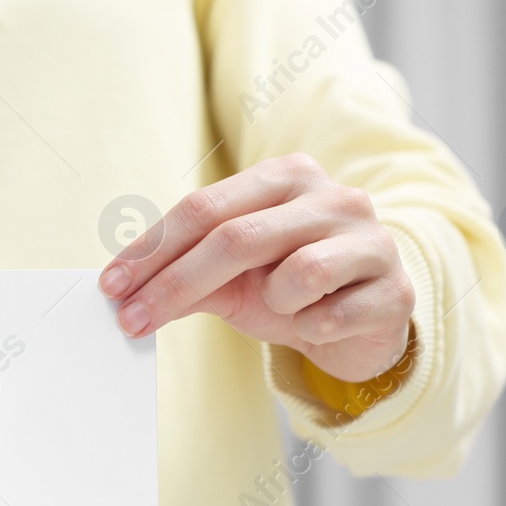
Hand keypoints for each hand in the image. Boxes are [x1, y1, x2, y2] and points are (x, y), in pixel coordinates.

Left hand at [98, 153, 414, 382]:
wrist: (364, 325)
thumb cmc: (291, 290)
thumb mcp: (232, 279)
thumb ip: (185, 273)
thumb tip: (122, 290)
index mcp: (286, 177)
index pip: (204, 207)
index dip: (152, 249)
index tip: (111, 286)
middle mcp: (333, 196)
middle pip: (236, 237)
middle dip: (174, 285)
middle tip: (132, 321)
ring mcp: (371, 238)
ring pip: (296, 275)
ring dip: (273, 303)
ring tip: (282, 308)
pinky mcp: (394, 289)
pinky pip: (331, 315)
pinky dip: (312, 328)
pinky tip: (317, 325)